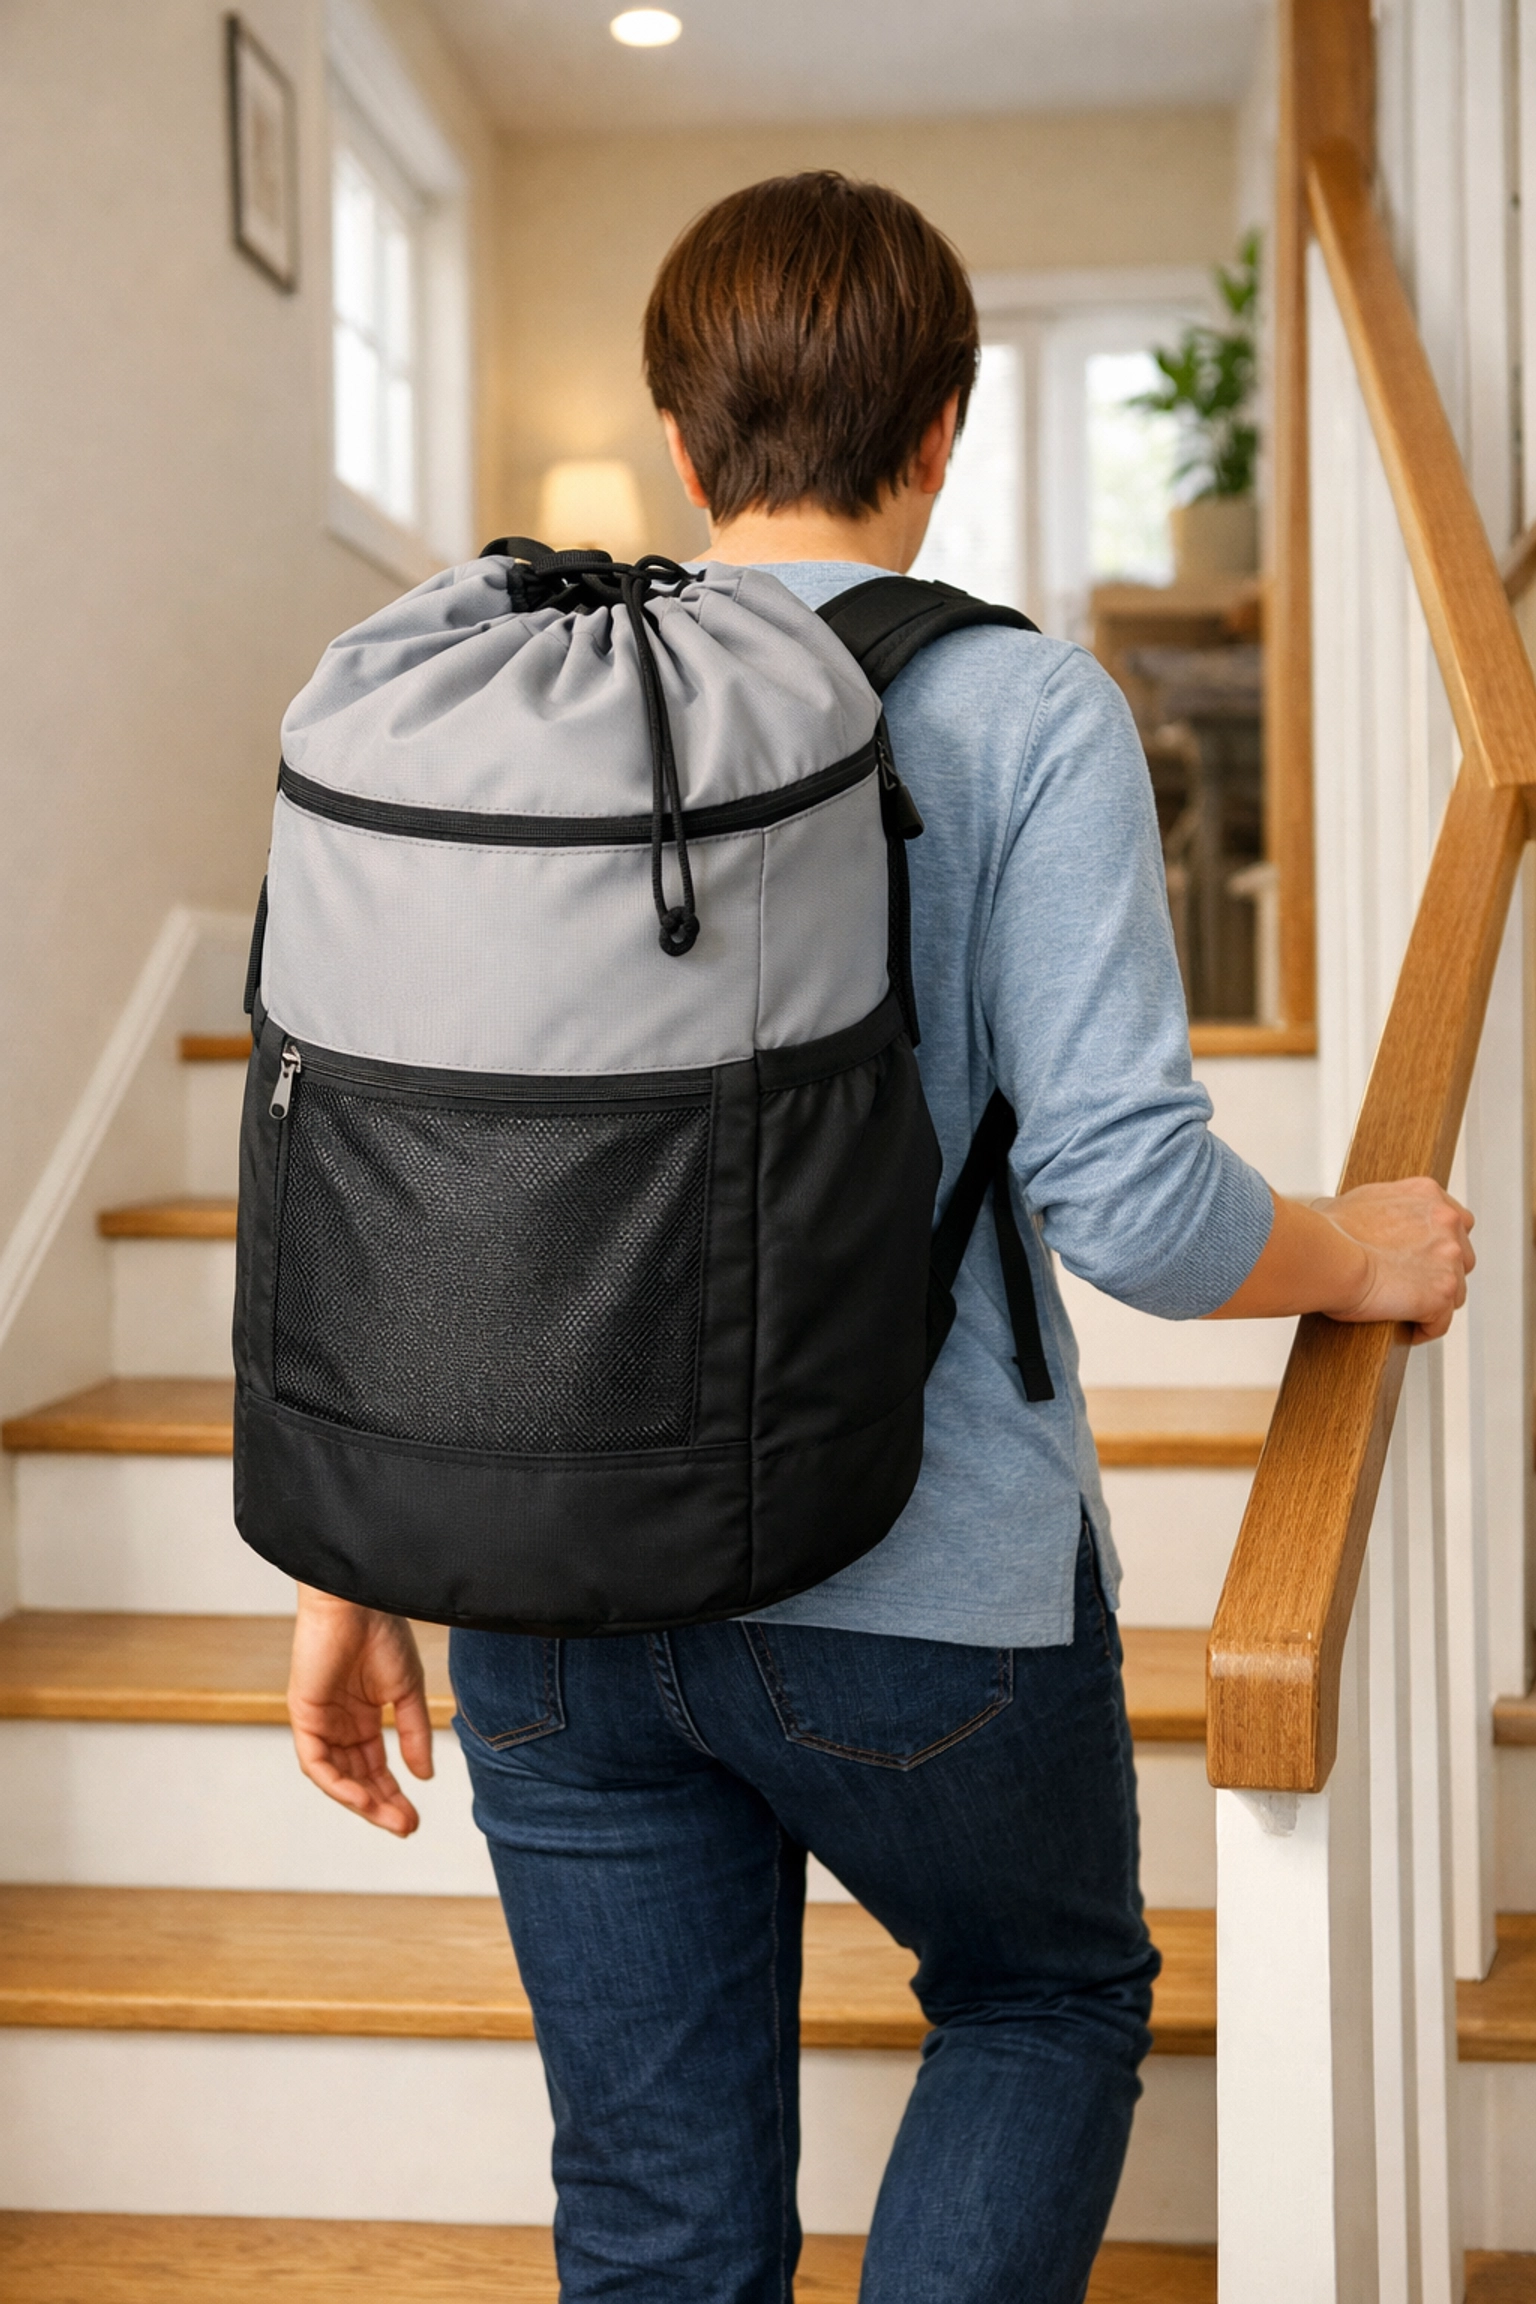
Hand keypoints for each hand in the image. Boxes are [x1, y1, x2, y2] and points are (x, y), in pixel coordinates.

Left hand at [288, 1585, 432, 1835]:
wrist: (357, 1600)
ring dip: (363, 1802)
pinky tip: (363, 1798)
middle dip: (381, 1805)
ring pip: (337, 1777)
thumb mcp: (408, 1690)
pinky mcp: (304, 1715)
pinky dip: (338, 1784)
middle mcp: (340, 1723)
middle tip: (407, 1827)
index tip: (415, 1817)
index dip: (394, 1793)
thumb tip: (425, 1776)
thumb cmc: (383, 1631)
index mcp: (363, 1715)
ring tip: (392, 1820)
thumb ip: (415, 1732)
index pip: (375, 1765)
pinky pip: (317, 1762)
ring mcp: (320, 1721)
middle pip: (358, 1777)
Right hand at [1313, 1177, 1475, 1342]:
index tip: (1424, 1256)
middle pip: (1462, 1257)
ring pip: (1456, 1291)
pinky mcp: (1443, 1292)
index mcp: (1426, 1194)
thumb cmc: (1330, 1233)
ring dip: (1434, 1303)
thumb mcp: (1355, 1201)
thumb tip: (1356, 1221)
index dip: (1440, 1244)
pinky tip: (1406, 1329)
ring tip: (1406, 1311)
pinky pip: (1440, 1322)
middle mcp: (1446, 1221)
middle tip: (1411, 1284)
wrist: (1328, 1256)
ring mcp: (1449, 1258)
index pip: (1457, 1220)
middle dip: (1440, 1273)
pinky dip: (1423, 1328)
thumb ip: (1376, 1208)